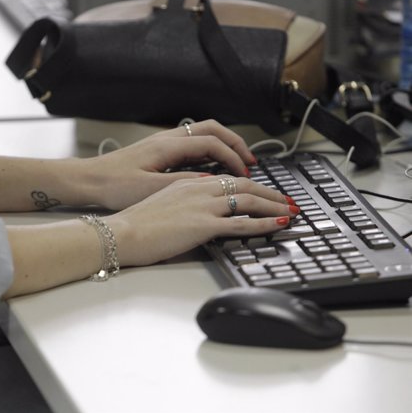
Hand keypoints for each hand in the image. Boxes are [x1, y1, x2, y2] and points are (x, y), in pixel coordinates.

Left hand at [85, 119, 256, 209]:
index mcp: (168, 145)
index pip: (212, 143)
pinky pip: (193, 143)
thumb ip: (183, 184)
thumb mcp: (151, 188)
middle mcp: (168, 138)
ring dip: (223, 145)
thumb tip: (213, 183)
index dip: (232, 157)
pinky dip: (209, 151)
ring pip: (203, 134)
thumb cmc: (113, 185)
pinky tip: (212, 167)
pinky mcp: (158, 150)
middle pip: (213, 130)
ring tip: (237, 163)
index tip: (244, 173)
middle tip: (250, 162)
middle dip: (235, 143)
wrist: (89, 180)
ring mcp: (163, 142)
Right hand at [104, 175, 298, 266]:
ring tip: (291, 211)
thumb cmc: (134, 224)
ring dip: (274, 205)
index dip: (250, 185)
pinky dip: (264, 223)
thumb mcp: (160, 205)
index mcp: (187, 183)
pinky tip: (279, 224)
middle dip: (270, 192)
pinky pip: (242, 223)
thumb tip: (197, 211)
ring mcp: (202, 206)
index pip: (227, 179)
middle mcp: (198, 189)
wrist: (121, 233)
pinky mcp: (203, 225)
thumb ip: (182, 203)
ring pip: (248, 200)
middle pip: (243, 184)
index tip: (264, 193)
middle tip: (287, 200)